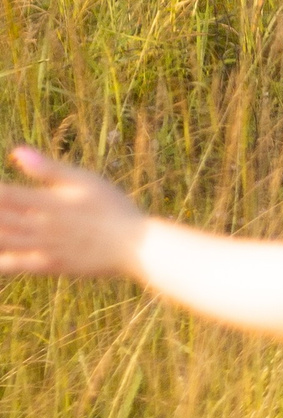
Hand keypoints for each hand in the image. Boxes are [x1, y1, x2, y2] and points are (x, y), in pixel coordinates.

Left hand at [0, 147, 149, 278]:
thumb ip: (49, 169)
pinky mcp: (48, 266)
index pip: (4, 194)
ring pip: (2, 241)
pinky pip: (14, 265)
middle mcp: (40, 225)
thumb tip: (16, 152)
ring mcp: (42, 248)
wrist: (135, 246)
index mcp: (48, 202)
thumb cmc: (113, 208)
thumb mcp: (85, 181)